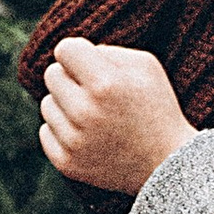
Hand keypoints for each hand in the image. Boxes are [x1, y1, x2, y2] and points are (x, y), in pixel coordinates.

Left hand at [38, 37, 194, 194]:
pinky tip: (87, 134)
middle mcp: (85, 112)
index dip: (78, 53)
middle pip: (52, 75)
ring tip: (95, 115)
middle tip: (94, 91)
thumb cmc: (157, 107)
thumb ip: (107, 51)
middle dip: (71, 77)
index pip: (65, 49)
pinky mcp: (66, 163)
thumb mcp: (146, 66)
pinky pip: (45, 132)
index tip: (88, 63)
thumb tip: (73, 54)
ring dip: (66, 105)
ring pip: (47, 104)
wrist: (168, 163)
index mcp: (104, 83)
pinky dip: (62, 130)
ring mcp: (73, 141)